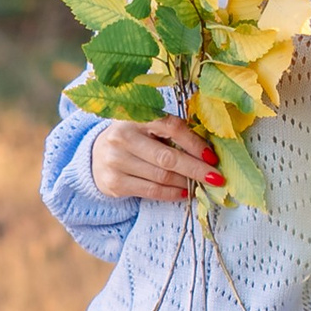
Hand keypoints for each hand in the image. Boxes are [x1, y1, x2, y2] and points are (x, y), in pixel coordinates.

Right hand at [88, 115, 222, 201]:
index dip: (195, 143)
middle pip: (168, 158)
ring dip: (186, 182)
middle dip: (196, 169)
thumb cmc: (132, 138)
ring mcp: (116, 162)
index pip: (171, 128)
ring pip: (161, 177)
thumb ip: (170, 131)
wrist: (94, 155)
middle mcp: (123, 138)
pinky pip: (151, 191)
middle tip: (216, 178)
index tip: (212, 157)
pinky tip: (184, 192)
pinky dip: (171, 194)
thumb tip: (207, 150)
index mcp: (135, 117)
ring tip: (201, 185)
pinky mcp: (114, 183)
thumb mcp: (146, 126)